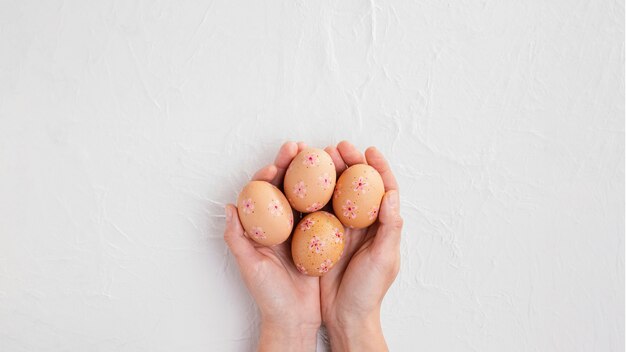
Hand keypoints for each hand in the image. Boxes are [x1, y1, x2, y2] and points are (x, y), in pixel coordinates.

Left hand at [224, 141, 319, 351]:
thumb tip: (230, 206)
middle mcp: (282, 224)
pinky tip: (340, 182)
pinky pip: (326, 211)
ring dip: (314, 174)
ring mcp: (302, 229)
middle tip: (299, 147)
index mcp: (263, 228)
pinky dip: (332, 195)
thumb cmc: (268, 296)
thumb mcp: (251, 267)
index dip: (269, 175)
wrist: (294, 319)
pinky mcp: (321, 237)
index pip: (263, 193)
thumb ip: (238, 238)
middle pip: (287, 187)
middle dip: (292, 165)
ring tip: (322, 155)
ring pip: (307, 194)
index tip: (276, 164)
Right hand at [320, 141, 402, 351]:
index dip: (377, 167)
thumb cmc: (369, 290)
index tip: (368, 150)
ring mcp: (339, 228)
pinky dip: (309, 194)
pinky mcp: (320, 236)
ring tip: (316, 157)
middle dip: (347, 162)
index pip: (382, 188)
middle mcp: (361, 223)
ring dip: (327, 173)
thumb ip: (389, 227)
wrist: (345, 315)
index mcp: (380, 225)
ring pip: (334, 193)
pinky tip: (300, 183)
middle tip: (335, 147)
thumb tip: (391, 194)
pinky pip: (315, 210)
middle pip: (355, 185)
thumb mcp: (385, 259)